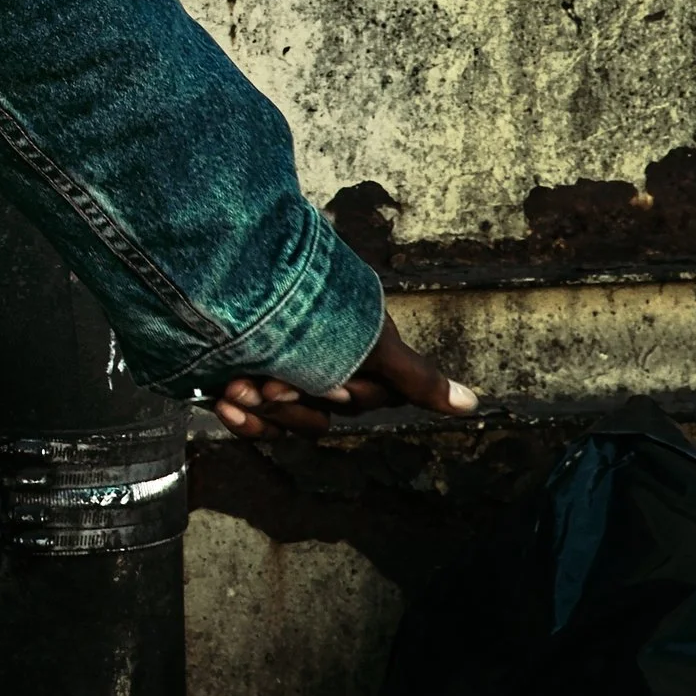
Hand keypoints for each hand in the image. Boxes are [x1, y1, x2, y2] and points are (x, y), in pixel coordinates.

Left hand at [209, 312, 478, 440]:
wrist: (232, 274)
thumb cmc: (307, 305)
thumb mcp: (367, 341)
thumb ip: (414, 378)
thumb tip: (473, 405)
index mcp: (350, 350)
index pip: (362, 398)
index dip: (345, 396)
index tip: (327, 386)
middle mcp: (318, 363)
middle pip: (321, 415)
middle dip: (293, 403)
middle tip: (265, 385)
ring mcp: (278, 372)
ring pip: (285, 421)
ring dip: (262, 410)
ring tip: (236, 387)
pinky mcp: (242, 380)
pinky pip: (251, 421)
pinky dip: (239, 417)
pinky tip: (222, 403)